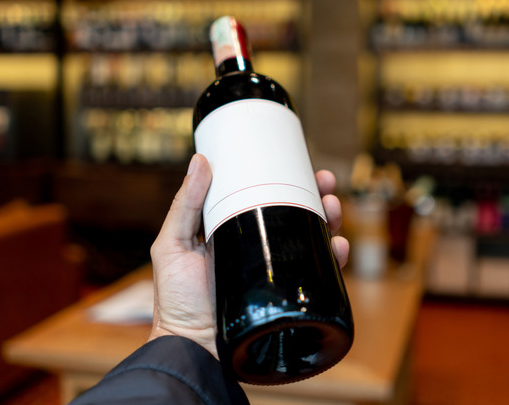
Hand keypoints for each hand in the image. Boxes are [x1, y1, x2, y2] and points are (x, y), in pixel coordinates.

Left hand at [148, 153, 348, 358]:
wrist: (194, 348)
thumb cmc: (176, 301)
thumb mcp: (171, 246)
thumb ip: (184, 206)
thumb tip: (200, 160)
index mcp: (233, 230)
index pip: (264, 198)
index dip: (284, 180)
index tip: (298, 163)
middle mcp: (258, 249)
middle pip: (294, 214)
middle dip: (316, 195)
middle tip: (325, 181)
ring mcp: (275, 272)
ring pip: (310, 238)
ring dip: (329, 218)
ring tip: (333, 207)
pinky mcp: (288, 295)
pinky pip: (319, 273)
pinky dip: (333, 256)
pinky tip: (337, 246)